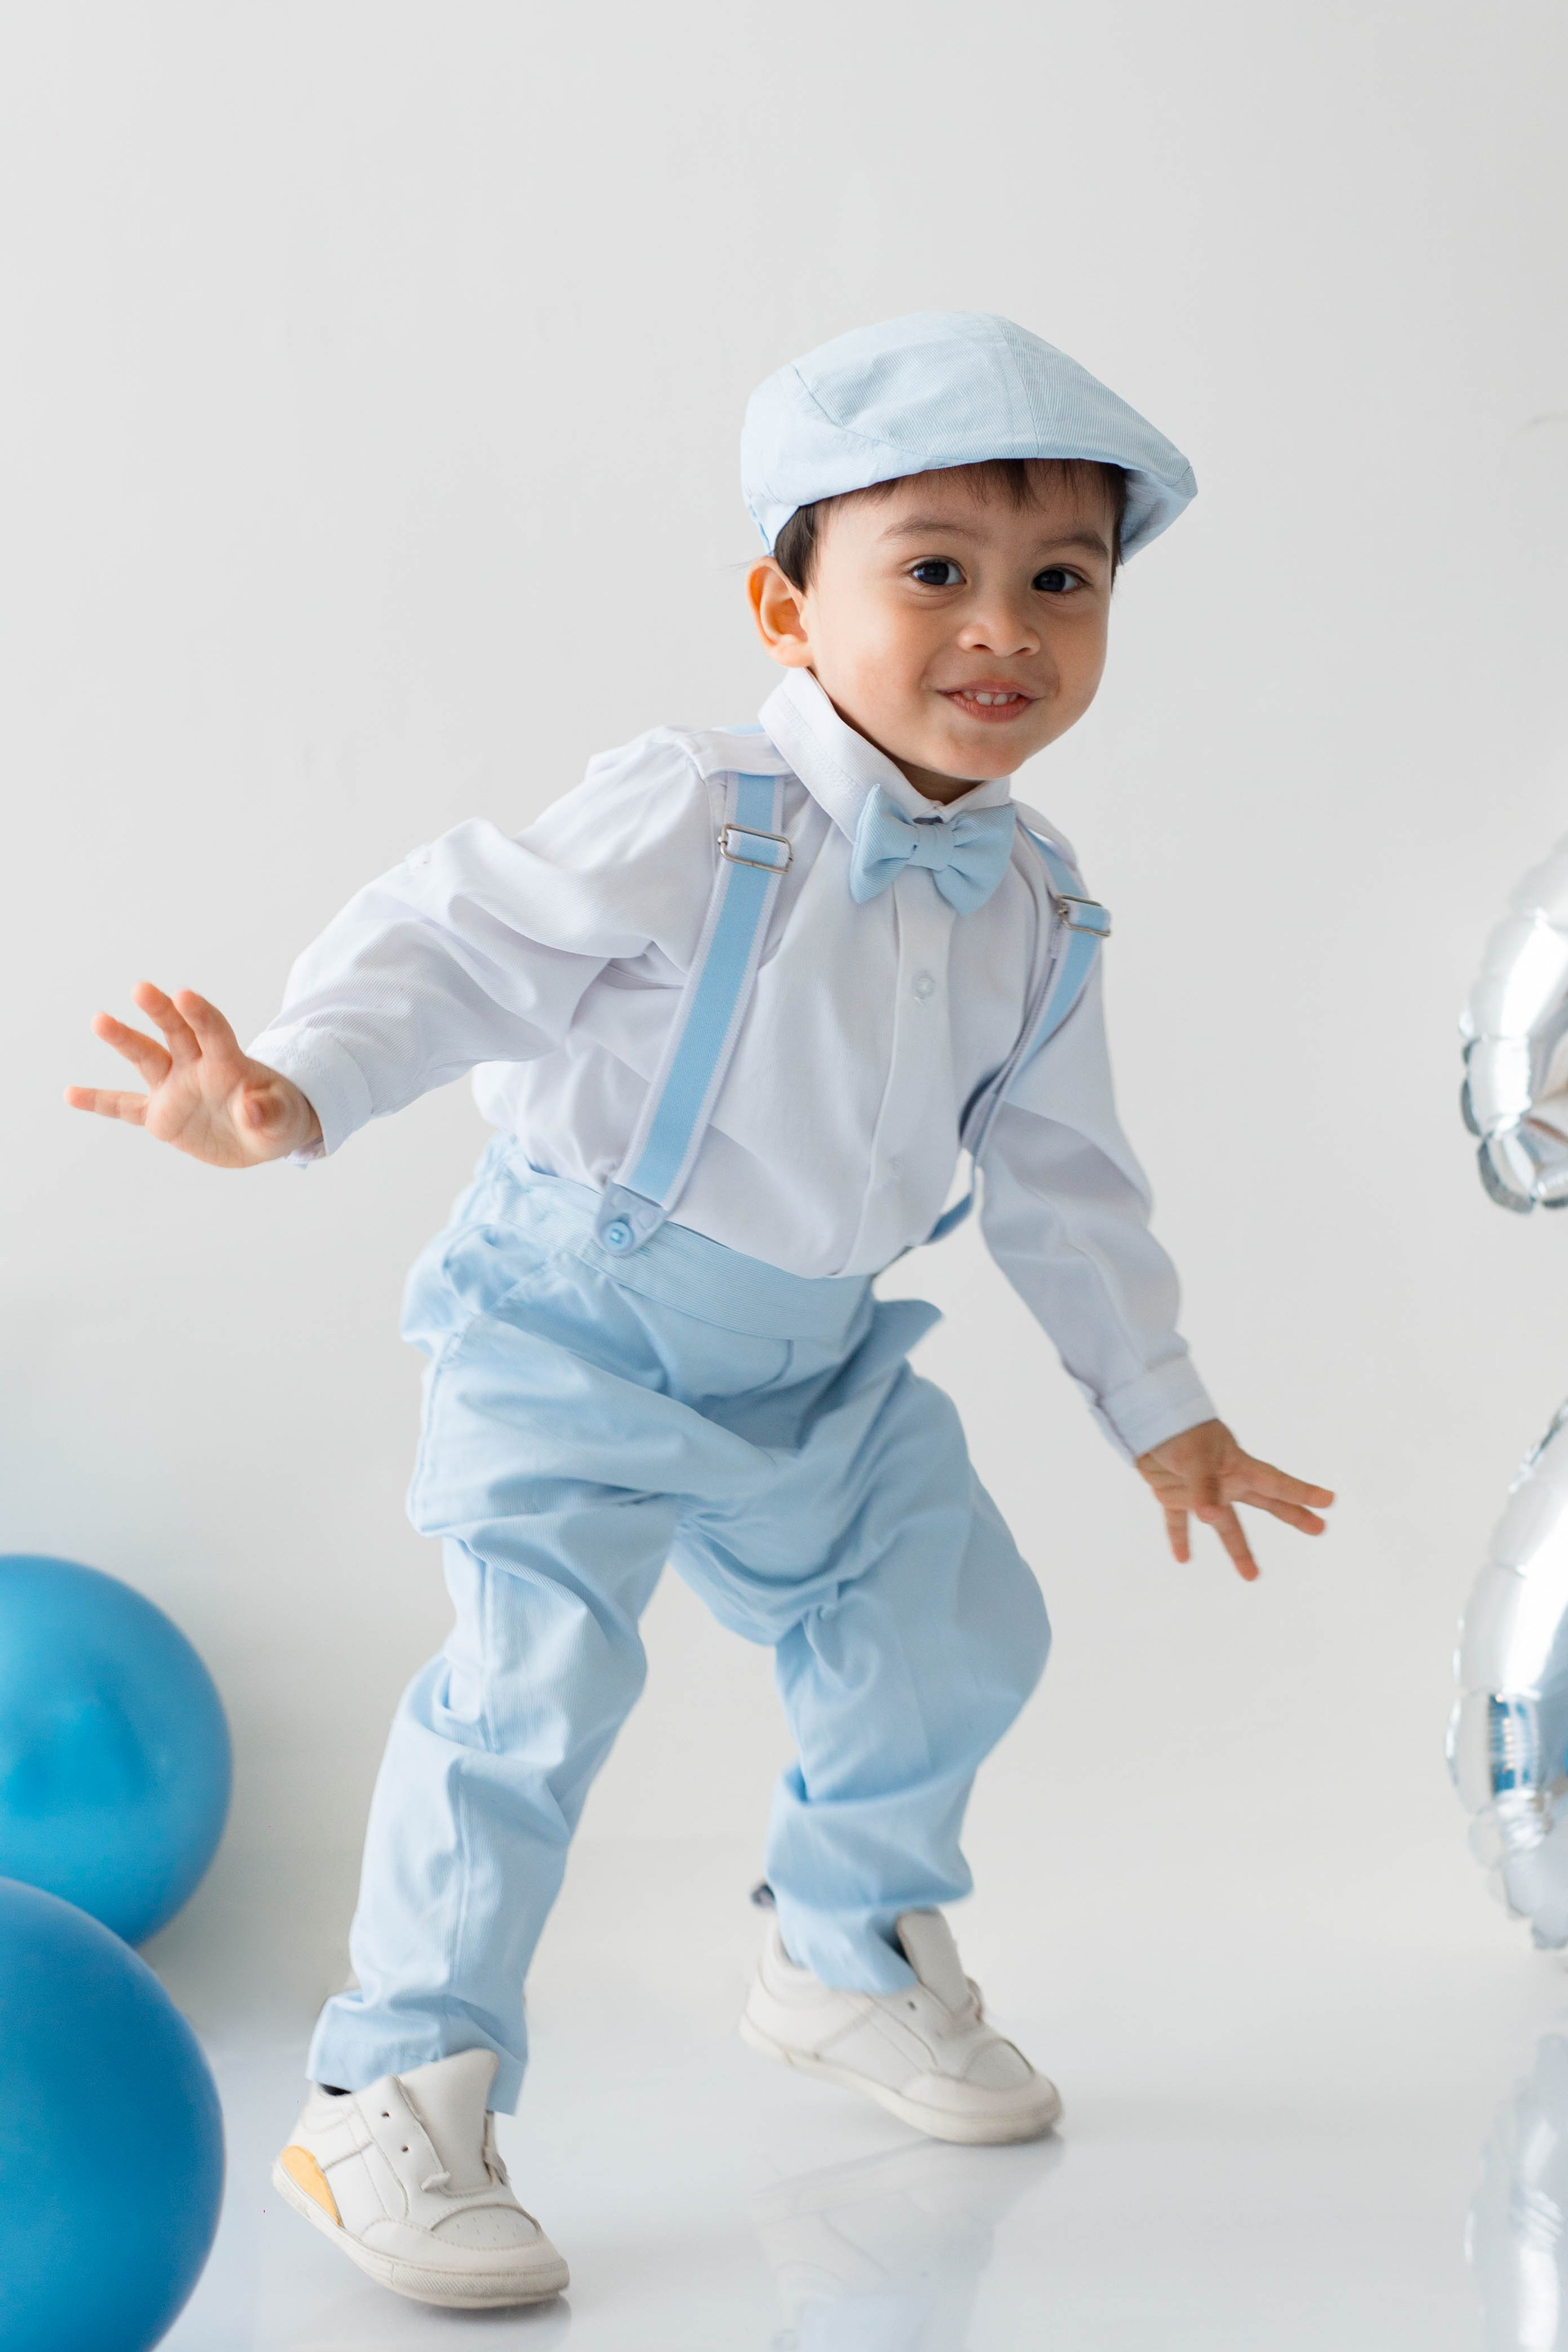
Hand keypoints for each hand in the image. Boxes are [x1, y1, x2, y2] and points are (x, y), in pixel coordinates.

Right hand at [66, 983, 320, 1167]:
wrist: (261, 1134)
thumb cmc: (278, 1118)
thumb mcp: (284, 1121)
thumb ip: (269, 1113)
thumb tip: (251, 1109)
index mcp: (230, 1063)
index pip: (215, 1032)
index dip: (201, 1014)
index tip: (184, 995)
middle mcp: (197, 1067)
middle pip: (176, 1033)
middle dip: (160, 1011)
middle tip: (142, 988)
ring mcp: (175, 1088)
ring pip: (146, 1059)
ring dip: (124, 1039)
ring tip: (100, 1020)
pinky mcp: (161, 1115)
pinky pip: (125, 1107)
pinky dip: (99, 1102)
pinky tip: (70, 1094)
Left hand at [1135, 1418, 1332, 1582]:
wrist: (1142, 1421)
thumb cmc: (1176, 1431)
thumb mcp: (1194, 1456)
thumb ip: (1204, 1486)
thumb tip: (1211, 1517)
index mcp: (1238, 1465)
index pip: (1275, 1483)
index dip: (1302, 1492)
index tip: (1329, 1501)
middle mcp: (1226, 1480)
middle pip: (1265, 1502)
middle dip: (1293, 1515)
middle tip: (1320, 1529)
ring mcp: (1202, 1491)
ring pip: (1226, 1525)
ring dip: (1238, 1549)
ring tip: (1252, 1577)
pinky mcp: (1176, 1496)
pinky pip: (1179, 1522)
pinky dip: (1180, 1539)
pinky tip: (1182, 1559)